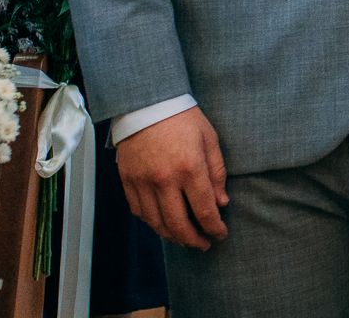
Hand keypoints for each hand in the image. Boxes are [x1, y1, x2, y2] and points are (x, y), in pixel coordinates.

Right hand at [116, 107, 229, 249]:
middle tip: (204, 244)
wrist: (146, 103)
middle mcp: (164, 180)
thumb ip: (217, 173)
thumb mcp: (210, 139)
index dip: (214, 227)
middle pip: (178, 224)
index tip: (221, 234)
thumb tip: (221, 202)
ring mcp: (143, 182)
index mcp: (189, 168)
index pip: (204, 210)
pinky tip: (163, 225)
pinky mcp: (127, 181)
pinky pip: (139, 212)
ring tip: (185, 239)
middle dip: (194, 240)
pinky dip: (152, 223)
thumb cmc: (183, 118)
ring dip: (172, 237)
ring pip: (156, 223)